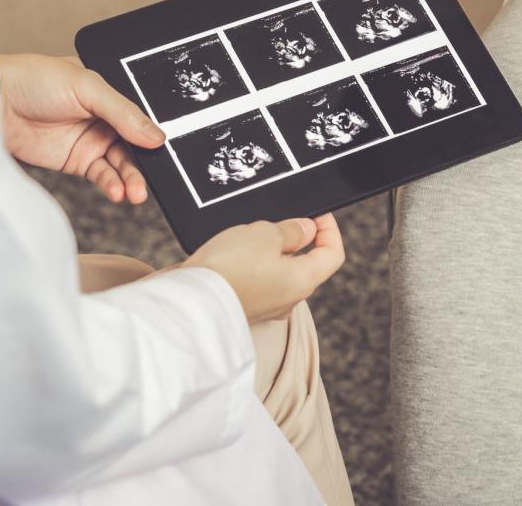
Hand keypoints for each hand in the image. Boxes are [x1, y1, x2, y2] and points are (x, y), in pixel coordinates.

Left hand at [0, 53, 164, 203]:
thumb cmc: (34, 80)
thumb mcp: (87, 88)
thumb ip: (124, 112)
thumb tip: (156, 136)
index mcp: (113, 93)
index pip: (143, 116)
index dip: (156, 133)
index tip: (167, 150)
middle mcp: (106, 118)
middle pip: (137, 145)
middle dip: (147, 163)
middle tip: (155, 179)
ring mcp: (92, 140)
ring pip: (122, 164)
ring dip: (131, 179)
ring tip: (136, 193)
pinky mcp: (77, 161)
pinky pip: (102, 177)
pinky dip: (112, 185)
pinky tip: (118, 192)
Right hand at [184, 214, 344, 323]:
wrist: (187, 302)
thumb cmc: (229, 268)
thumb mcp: (266, 234)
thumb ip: (292, 230)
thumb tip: (306, 230)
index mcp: (304, 281)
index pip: (333, 255)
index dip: (330, 230)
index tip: (318, 214)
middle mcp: (289, 299)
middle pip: (307, 264)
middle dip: (296, 238)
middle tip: (278, 221)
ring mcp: (267, 306)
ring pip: (280, 272)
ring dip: (270, 251)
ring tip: (249, 236)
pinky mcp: (244, 307)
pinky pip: (258, 281)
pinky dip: (252, 265)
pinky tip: (233, 253)